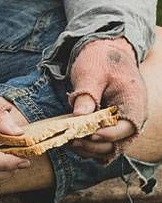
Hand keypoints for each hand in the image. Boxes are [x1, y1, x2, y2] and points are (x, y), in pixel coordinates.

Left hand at [68, 37, 146, 161]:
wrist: (104, 53)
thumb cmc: (100, 60)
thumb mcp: (91, 73)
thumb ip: (87, 94)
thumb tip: (79, 117)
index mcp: (134, 103)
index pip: (124, 128)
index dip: (105, 134)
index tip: (84, 133)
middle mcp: (131, 118)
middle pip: (117, 144)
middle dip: (93, 145)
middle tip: (70, 139)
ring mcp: (121, 124)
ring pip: (108, 148)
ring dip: (89, 149)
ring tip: (67, 142)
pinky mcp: (109, 126)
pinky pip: (102, 144)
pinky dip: (88, 146)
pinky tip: (71, 140)